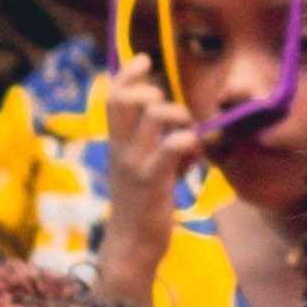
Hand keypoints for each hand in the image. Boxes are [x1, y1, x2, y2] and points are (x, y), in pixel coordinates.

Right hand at [97, 62, 208, 306]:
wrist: (131, 247)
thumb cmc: (143, 207)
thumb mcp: (143, 171)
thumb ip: (156, 148)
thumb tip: (186, 134)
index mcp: (116, 145)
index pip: (112, 98)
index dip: (127, 74)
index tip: (143, 59)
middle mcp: (120, 150)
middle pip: (125, 100)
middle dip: (150, 90)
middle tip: (168, 108)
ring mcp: (134, 164)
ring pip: (153, 116)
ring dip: (178, 115)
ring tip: (189, 134)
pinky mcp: (152, 181)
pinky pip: (172, 147)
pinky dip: (190, 142)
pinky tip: (195, 157)